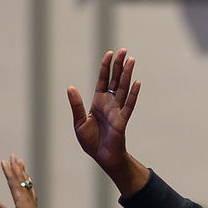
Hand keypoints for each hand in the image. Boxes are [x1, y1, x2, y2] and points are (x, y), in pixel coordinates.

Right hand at [0, 155, 54, 207]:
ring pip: (26, 183)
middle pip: (21, 179)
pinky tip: (30, 185)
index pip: (12, 181)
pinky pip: (30, 191)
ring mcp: (31, 202)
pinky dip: (29, 185)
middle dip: (16, 167)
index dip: (8, 171)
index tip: (3, 161)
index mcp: (21, 198)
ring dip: (23, 173)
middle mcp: (27, 197)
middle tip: (14, 156)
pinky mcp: (33, 207)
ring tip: (22, 164)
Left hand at [69, 49, 147, 193]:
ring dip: (127, 74)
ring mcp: (117, 110)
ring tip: (131, 60)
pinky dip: (133, 94)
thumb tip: (70, 87)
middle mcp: (109, 103)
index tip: (109, 53)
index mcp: (98, 102)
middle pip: (115, 80)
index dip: (105, 67)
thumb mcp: (79, 121)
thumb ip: (77, 104)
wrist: (102, 157)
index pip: (102, 80)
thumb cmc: (91, 141)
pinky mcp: (122, 120)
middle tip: (124, 50)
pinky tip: (137, 83)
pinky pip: (129, 105)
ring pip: (123, 88)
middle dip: (118, 65)